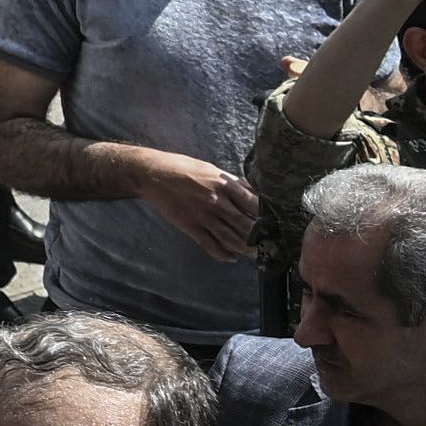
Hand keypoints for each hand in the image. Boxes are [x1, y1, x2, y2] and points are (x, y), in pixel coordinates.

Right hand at [124, 145, 259, 260]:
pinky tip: (231, 257)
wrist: (153, 174)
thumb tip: (254, 191)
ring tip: (252, 253)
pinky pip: (211, 246)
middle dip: (258, 238)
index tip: (272, 223)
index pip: (254, 205)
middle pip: (245, 226)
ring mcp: (203, 216)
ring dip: (244, 250)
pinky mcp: (190, 226)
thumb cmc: (183, 168)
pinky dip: (224, 255)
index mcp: (224, 185)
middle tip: (266, 243)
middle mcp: (217, 202)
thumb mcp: (212, 169)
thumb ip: (234, 183)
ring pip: (231, 239)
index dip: (266, 216)